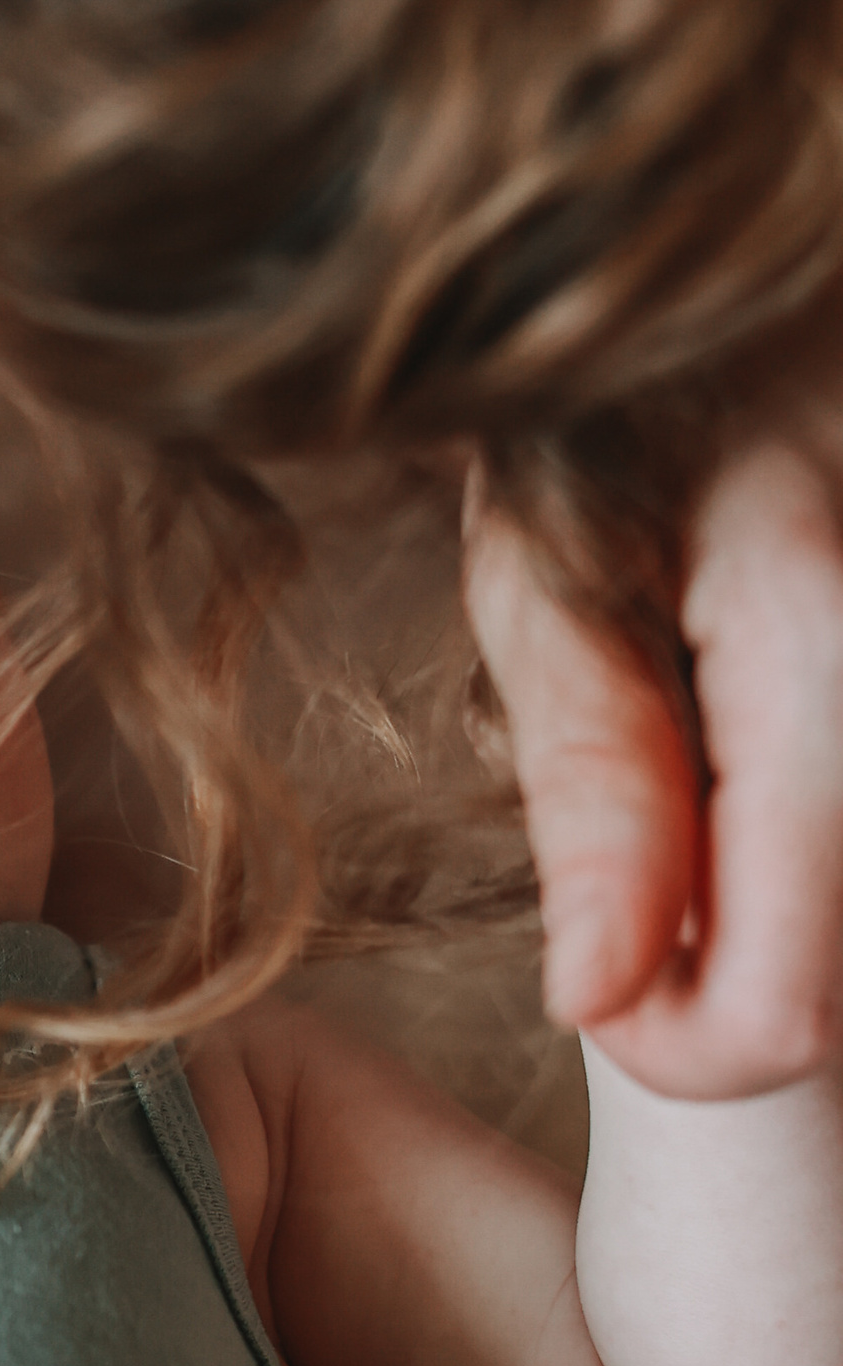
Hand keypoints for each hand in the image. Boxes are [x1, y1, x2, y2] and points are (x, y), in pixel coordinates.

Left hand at [465, 429, 842, 1099]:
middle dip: (722, 955)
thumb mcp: (551, 573)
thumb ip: (589, 786)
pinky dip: (809, 830)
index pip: (785, 1022)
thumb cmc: (623, 419)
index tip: (587, 971)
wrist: (759, 321)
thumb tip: (597, 1003)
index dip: (666, 1044)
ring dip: (773, 888)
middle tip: (641, 820)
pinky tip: (766, 741)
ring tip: (710, 751)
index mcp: (826, 675)